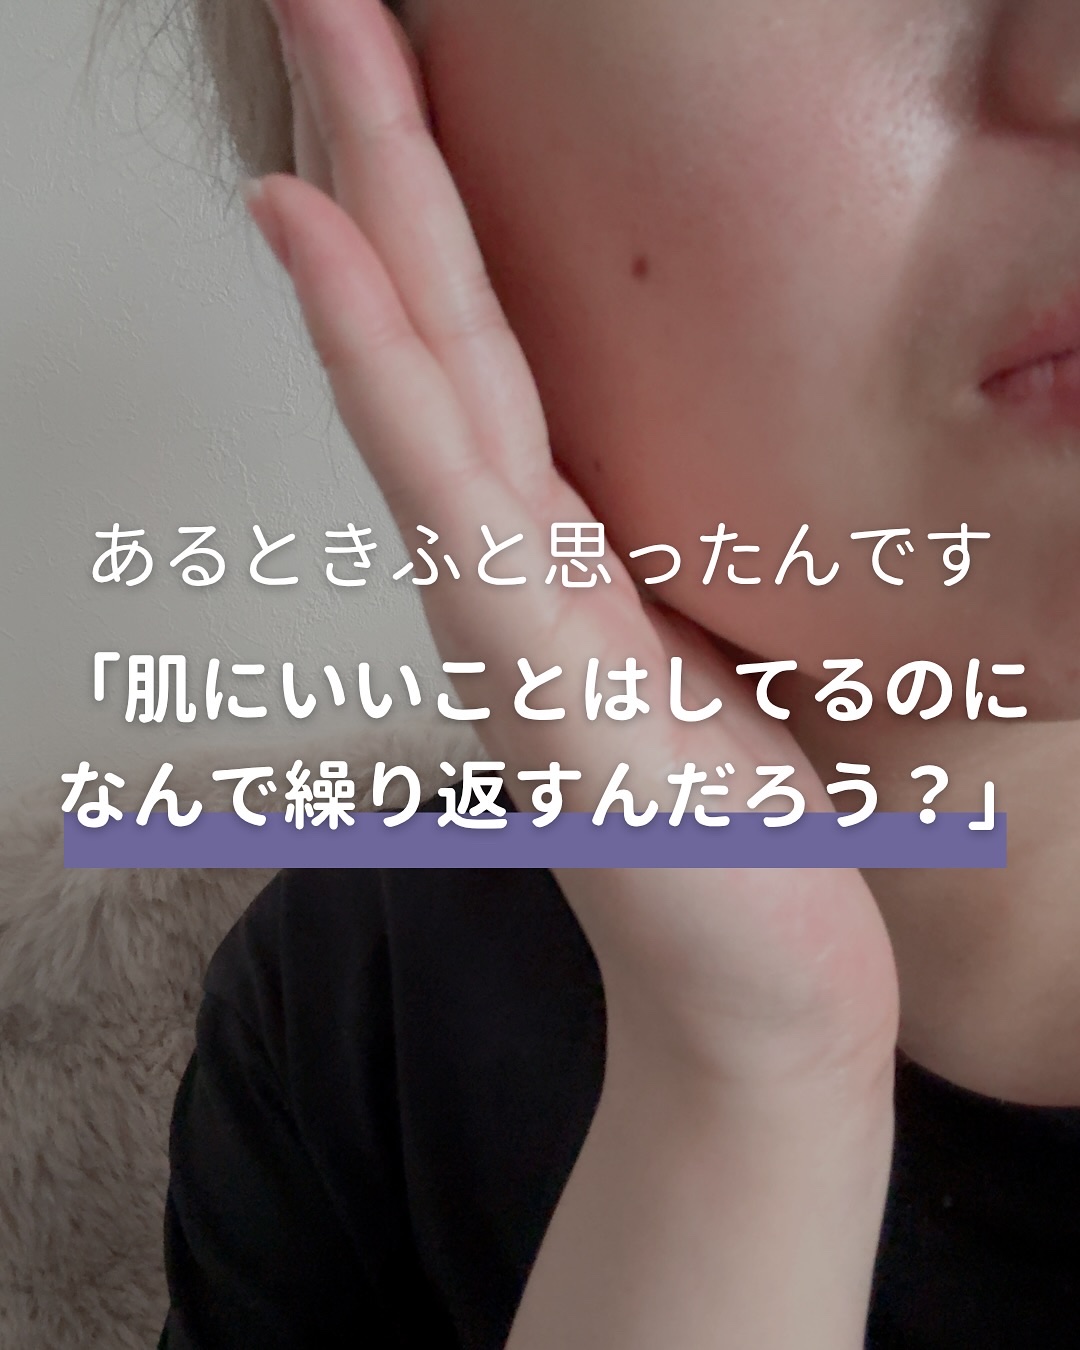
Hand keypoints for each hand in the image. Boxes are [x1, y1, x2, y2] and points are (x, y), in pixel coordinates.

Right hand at [244, 0, 898, 1091]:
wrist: (749, 975)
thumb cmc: (728, 819)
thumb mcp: (698, 642)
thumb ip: (640, 550)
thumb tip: (627, 476)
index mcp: (550, 539)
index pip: (476, 336)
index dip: (429, 202)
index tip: (394, 70)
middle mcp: (500, 549)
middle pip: (429, 313)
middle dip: (377, 145)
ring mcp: (494, 592)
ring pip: (413, 357)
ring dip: (358, 197)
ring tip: (316, 49)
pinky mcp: (522, 646)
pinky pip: (434, 462)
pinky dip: (367, 344)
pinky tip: (316, 236)